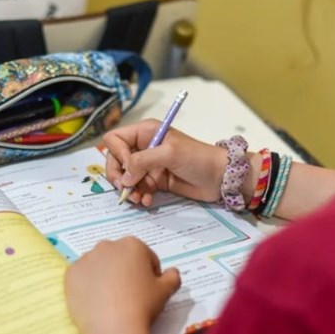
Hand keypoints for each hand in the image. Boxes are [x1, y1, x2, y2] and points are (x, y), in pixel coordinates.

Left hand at [65, 237, 180, 333]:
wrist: (113, 326)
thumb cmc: (142, 304)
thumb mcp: (167, 290)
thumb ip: (173, 276)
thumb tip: (172, 272)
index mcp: (133, 244)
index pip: (145, 256)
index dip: (150, 273)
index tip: (148, 288)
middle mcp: (107, 245)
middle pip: (120, 257)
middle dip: (125, 270)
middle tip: (129, 293)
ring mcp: (86, 259)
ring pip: (99, 265)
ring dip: (105, 275)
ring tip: (110, 298)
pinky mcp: (71, 274)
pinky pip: (82, 277)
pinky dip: (87, 285)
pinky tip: (95, 300)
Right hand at [103, 120, 228, 206]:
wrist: (220, 177)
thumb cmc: (197, 158)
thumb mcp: (170, 154)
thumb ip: (143, 161)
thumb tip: (125, 178)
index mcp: (145, 132)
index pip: (114, 139)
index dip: (117, 154)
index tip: (128, 167)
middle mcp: (143, 147)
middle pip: (115, 160)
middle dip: (118, 176)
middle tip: (125, 189)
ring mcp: (148, 165)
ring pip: (125, 178)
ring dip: (129, 190)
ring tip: (139, 199)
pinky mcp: (155, 181)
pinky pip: (138, 189)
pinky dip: (140, 196)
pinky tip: (147, 201)